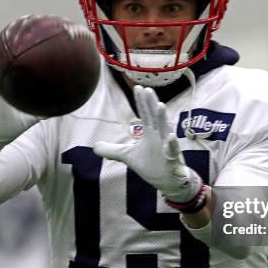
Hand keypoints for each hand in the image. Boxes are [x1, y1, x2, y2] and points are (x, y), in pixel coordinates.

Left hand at [94, 86, 202, 202]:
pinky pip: (173, 150)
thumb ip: (112, 150)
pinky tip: (171, 136)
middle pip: (155, 117)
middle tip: (148, 89)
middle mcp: (160, 136)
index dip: (141, 102)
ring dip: (163, 118)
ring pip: (166, 130)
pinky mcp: (173, 159)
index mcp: (150, 133)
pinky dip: (172, 144)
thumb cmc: (152, 165)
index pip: (145, 114)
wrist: (169, 181)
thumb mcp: (128, 157)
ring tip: (160, 105)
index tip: (138, 87)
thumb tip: (95, 147)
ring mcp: (167, 146)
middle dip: (151, 103)